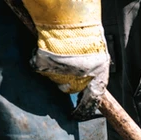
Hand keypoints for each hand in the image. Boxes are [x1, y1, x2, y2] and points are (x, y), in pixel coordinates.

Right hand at [21, 0, 109, 115]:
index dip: (83, 110)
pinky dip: (41, 61)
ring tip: (59, 54)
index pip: (91, 102)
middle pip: (69, 88)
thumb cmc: (88, 38)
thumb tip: (92, 85)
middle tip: (68, 65)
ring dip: (55, 69)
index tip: (77, 115)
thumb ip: (95, 72)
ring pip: (55, 78)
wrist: (71, 24)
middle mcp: (78, 81)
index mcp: (95, 79)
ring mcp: (59, 75)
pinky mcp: (44, 67)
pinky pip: (40, 67)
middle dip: (68, 79)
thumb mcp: (100, 57)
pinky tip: (47, 51)